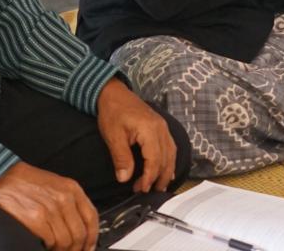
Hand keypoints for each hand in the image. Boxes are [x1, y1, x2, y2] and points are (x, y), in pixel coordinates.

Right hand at [0, 161, 98, 250]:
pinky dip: (50, 247)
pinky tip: (46, 245)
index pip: (91, 217)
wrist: (5, 177)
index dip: (92, 237)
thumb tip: (81, 226)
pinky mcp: (36, 218)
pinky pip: (51, 241)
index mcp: (72, 189)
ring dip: (62, 250)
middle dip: (77, 248)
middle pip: (80, 233)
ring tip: (57, 250)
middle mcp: (64, 198)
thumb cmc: (30, 182)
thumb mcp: (58, 185)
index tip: (90, 246)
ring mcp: (50, 209)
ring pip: (66, 241)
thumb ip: (72, 202)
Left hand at [96, 79, 177, 193]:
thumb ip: (121, 158)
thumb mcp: (113, 136)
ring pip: (171, 154)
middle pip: (165, 158)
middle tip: (147, 191)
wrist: (113, 93)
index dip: (149, 177)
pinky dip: (168, 161)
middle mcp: (161, 128)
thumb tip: (125, 179)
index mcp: (149, 130)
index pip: (154, 159)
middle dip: (158, 177)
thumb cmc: (112, 112)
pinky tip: (166, 170)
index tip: (141, 189)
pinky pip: (170, 147)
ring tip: (158, 186)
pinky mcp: (160, 127)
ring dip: (166, 171)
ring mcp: (163, 127)